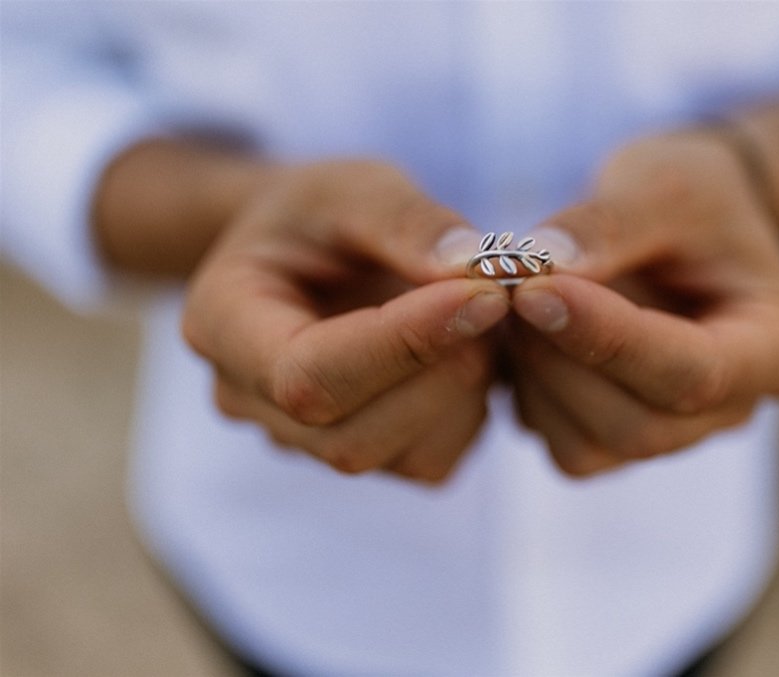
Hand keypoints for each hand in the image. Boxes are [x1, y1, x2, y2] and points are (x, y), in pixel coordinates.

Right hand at [182, 160, 506, 482]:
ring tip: (483, 315)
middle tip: (495, 298)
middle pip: (353, 435)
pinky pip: (434, 460)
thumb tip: (473, 265)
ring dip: (467, 389)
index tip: (484, 294)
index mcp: (221, 325)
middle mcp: (250, 401)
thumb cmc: (320, 212)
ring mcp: (303, 440)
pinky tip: (473, 348)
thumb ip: (406, 220)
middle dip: (443, 370)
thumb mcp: (353, 187)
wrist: (310, 247)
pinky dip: (472, 409)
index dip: (404, 346)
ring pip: (404, 456)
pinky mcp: (366, 452)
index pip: (305, 374)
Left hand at [506, 132, 778, 476]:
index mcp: (777, 349)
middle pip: (644, 426)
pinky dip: (529, 394)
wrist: (693, 217)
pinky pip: (564, 447)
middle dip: (566, 361)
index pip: (696, 373)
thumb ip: (608, 223)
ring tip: (521, 298)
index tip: (536, 290)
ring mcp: (679, 431)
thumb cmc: (697, 195)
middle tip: (515, 286)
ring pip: (593, 448)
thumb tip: (539, 266)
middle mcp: (734, 407)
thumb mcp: (665, 184)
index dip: (611, 341)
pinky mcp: (623, 437)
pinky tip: (529, 330)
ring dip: (539, 379)